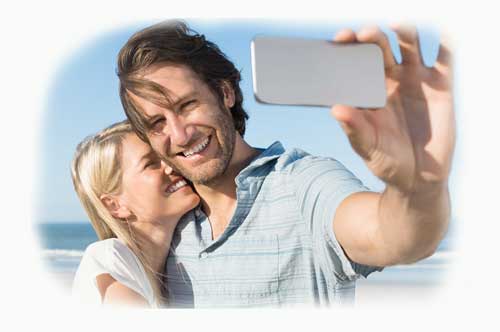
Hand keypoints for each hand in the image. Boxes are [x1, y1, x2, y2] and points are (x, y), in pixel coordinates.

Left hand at [331, 25, 454, 192]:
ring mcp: (415, 80)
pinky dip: (447, 43)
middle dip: (371, 39)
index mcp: (367, 91)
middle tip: (365, 34)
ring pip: (409, 47)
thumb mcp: (368, 147)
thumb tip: (336, 109)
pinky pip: (445, 58)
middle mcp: (389, 81)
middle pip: (380, 50)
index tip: (341, 39)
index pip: (355, 64)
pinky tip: (445, 30)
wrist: (417, 178)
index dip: (348, 50)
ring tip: (397, 25)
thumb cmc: (386, 161)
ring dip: (404, 33)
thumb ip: (354, 128)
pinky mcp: (441, 85)